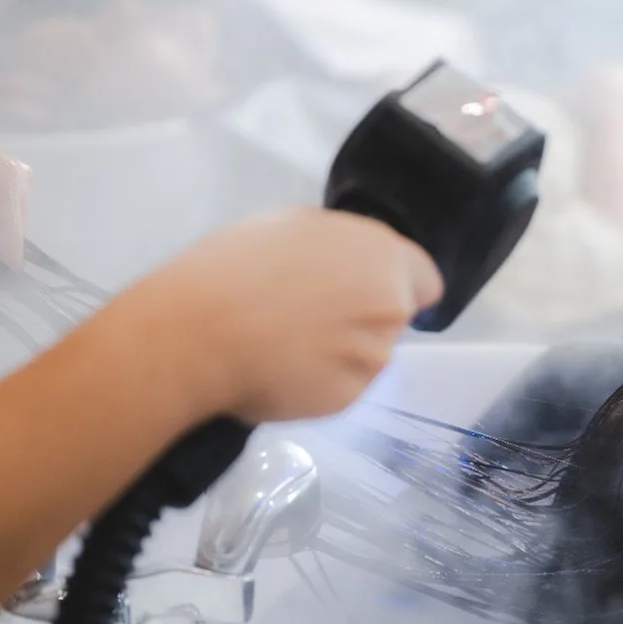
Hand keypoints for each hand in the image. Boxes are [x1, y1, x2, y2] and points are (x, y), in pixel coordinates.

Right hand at [127, 206, 443, 424]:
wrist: (197, 332)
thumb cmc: (232, 268)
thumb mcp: (289, 226)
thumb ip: (337, 246)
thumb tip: (347, 262)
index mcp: (381, 255)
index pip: (425, 280)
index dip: (398, 287)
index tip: (366, 294)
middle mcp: (390, 305)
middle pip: (394, 317)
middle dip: (364, 319)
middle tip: (310, 319)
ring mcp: (373, 356)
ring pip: (369, 357)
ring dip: (341, 354)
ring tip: (285, 345)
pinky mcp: (349, 397)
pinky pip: (343, 389)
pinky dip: (320, 383)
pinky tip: (281, 371)